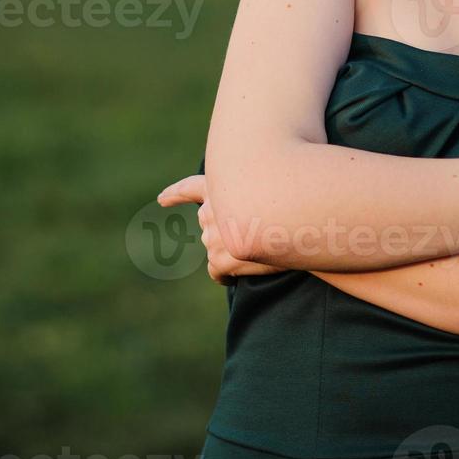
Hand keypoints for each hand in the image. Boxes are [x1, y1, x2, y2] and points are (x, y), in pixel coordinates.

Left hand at [157, 175, 284, 283]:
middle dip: (225, 231)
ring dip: (230, 252)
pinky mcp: (219, 258)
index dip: (175, 194)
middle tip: (252, 232)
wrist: (297, 215)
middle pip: (210, 225)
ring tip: (257, 248)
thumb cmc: (295, 198)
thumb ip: (250, 191)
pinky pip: (216, 272)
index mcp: (218, 186)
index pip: (190, 188)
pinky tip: (236, 275)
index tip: (161, 200)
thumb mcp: (269, 183)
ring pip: (214, 250)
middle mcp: (210, 209)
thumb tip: (246, 211)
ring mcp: (212, 235)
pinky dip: (224, 275)